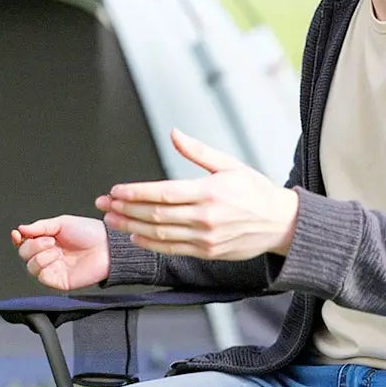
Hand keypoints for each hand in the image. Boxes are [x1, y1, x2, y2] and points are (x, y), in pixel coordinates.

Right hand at [10, 213, 109, 291]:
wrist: (106, 246)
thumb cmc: (90, 233)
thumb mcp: (62, 223)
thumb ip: (40, 226)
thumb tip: (21, 229)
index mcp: (48, 240)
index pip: (24, 243)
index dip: (18, 239)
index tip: (17, 234)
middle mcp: (49, 255)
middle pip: (24, 255)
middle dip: (32, 245)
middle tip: (49, 240)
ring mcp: (53, 269)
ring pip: (31, 267)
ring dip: (39, 255)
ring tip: (54, 248)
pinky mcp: (59, 281)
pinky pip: (42, 277)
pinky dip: (45, 265)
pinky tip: (57, 258)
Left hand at [96, 129, 298, 260]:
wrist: (280, 224)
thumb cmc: (256, 192)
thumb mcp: (230, 164)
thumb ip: (198, 151)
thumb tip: (174, 134)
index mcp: (209, 192)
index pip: (163, 193)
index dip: (136, 193)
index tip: (117, 190)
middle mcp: (205, 218)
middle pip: (156, 215)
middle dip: (125, 209)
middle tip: (105, 203)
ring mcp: (205, 238)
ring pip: (159, 233)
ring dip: (131, 226)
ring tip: (112, 219)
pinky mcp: (207, 252)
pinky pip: (172, 249)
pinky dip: (150, 244)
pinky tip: (134, 236)